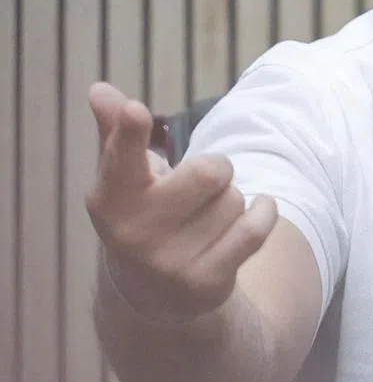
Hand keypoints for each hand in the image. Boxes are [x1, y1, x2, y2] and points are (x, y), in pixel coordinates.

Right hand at [85, 82, 277, 320]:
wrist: (155, 292)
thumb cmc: (144, 212)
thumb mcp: (125, 176)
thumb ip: (117, 131)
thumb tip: (99, 89)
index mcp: (111, 197)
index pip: (122, 157)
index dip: (130, 132)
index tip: (137, 110)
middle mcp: (134, 232)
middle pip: (211, 171)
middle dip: (217, 170)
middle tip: (198, 187)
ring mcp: (169, 262)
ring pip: (234, 199)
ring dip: (230, 201)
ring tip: (205, 219)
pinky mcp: (205, 282)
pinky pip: (255, 229)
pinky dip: (265, 212)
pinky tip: (258, 210)